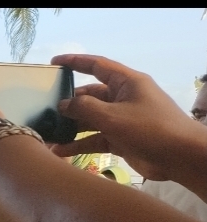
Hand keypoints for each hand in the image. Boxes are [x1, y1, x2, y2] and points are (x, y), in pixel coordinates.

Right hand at [49, 54, 206, 180]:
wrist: (180, 157)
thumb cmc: (149, 128)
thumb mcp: (112, 115)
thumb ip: (84, 108)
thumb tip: (62, 104)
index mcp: (127, 83)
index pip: (97, 66)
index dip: (75, 62)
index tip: (53, 63)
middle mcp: (124, 98)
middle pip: (90, 96)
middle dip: (68, 102)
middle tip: (44, 108)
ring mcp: (122, 119)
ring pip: (90, 119)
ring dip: (71, 127)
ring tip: (47, 133)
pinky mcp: (121, 139)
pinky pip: (94, 139)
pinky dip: (78, 144)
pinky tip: (59, 151)